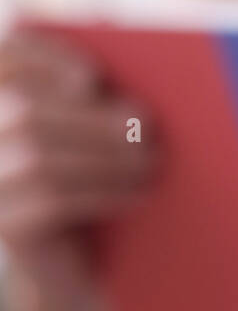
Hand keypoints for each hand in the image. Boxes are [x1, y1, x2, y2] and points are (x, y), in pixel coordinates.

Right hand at [0, 31, 153, 261]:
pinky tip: (137, 193)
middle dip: (91, 117)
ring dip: (106, 157)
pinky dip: (102, 193)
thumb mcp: (87, 120)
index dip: (42, 59)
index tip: (90, 79)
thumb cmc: (87, 170)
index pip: (4, 57)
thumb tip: (122, 55)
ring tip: (150, 161)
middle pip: (23, 114)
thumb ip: (94, 86)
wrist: (69, 255)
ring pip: (38, 160)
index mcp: (0, 91)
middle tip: (146, 125)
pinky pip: (50, 202)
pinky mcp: (4, 227)